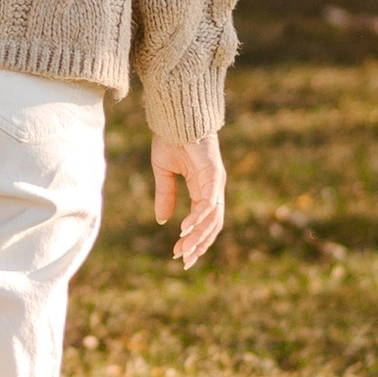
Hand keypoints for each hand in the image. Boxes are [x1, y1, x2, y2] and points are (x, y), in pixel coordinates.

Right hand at [153, 132, 225, 268]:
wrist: (176, 115)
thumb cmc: (171, 138)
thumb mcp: (163, 172)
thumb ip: (165, 195)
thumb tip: (161, 220)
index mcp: (203, 188)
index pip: (203, 221)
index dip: (192, 240)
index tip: (179, 255)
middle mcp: (214, 188)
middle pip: (212, 225)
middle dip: (199, 245)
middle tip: (185, 262)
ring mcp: (216, 182)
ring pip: (212, 218)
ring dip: (198, 236)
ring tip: (183, 249)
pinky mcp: (213, 174)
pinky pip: (208, 203)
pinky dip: (198, 218)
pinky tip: (185, 229)